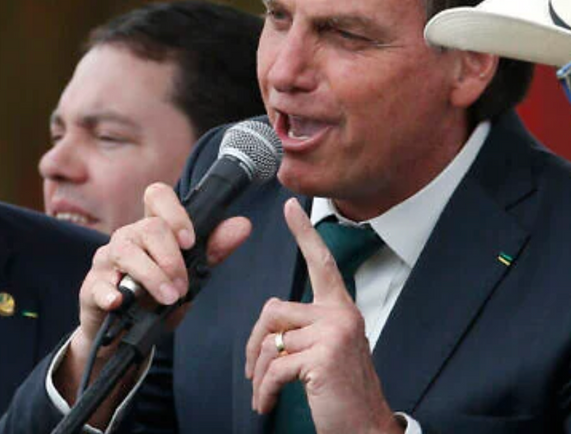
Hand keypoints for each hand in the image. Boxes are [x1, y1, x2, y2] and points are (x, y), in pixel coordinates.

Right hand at [57, 182, 251, 409]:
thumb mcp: (189, 278)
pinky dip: (110, 292)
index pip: (157, 197)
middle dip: (172, 258)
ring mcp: (107, 261)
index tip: (189, 241)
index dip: (175, 213)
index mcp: (151, 231)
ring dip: (152, 275)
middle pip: (149, 227)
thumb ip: (212, 251)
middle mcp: (128, 238)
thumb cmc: (154, 299)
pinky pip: (98, 283)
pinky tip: (120, 302)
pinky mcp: (91, 287)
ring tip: (167, 298)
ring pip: (126, 250)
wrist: (124, 337)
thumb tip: (242, 225)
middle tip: (182, 286)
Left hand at [244, 199, 401, 433]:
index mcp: (341, 310)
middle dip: (255, 344)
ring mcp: (334, 335)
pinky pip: (275, 367)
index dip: (304, 235)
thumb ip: (303, 328)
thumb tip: (270, 322)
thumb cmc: (341, 392)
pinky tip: (268, 404)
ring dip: (260, 373)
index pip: (321, 265)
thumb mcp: (325, 350)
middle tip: (254, 371)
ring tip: (265, 393)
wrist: (365, 429)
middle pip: (273, 310)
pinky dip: (265, 390)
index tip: (290, 208)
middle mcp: (341, 316)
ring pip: (269, 341)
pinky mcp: (323, 357)